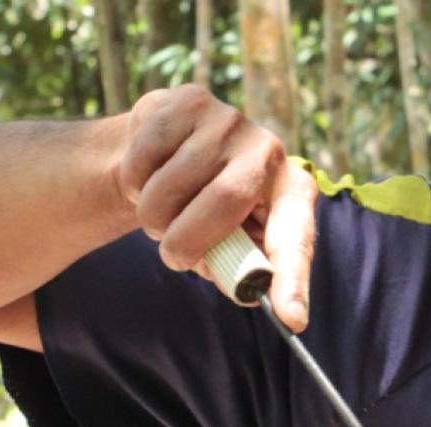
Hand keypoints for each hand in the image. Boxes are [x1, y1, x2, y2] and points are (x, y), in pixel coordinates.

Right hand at [114, 85, 316, 330]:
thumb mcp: (224, 244)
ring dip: (153, 216)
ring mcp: (230, 121)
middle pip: (225, 202)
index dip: (293, 281)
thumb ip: (236, 266)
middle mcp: (269, 152)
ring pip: (173, 184)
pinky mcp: (188, 101)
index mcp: (291, 194)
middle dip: (185, 242)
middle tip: (172, 257)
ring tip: (160, 214)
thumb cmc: (201, 212)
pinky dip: (134, 182)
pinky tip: (147, 176)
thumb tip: (250, 293)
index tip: (292, 321)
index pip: (296, 239)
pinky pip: (145, 157)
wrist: (163, 153)